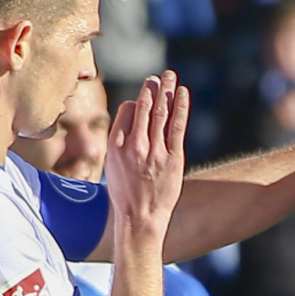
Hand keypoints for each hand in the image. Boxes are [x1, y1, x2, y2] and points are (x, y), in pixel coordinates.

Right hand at [105, 72, 188, 235]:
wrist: (139, 219)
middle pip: (144, 107)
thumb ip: (119, 142)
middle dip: (151, 88)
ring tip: (170, 76)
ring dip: (166, 90)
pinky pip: (177, 125)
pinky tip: (182, 93)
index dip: (135, 102)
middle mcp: (134, 146)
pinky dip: (180, 106)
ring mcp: (155, 151)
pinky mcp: (173, 158)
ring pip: (161, 113)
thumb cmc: (125, 194)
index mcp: (115, 146)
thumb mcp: (112, 166)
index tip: (142, 99)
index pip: (127, 111)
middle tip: (157, 77)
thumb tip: (130, 119)